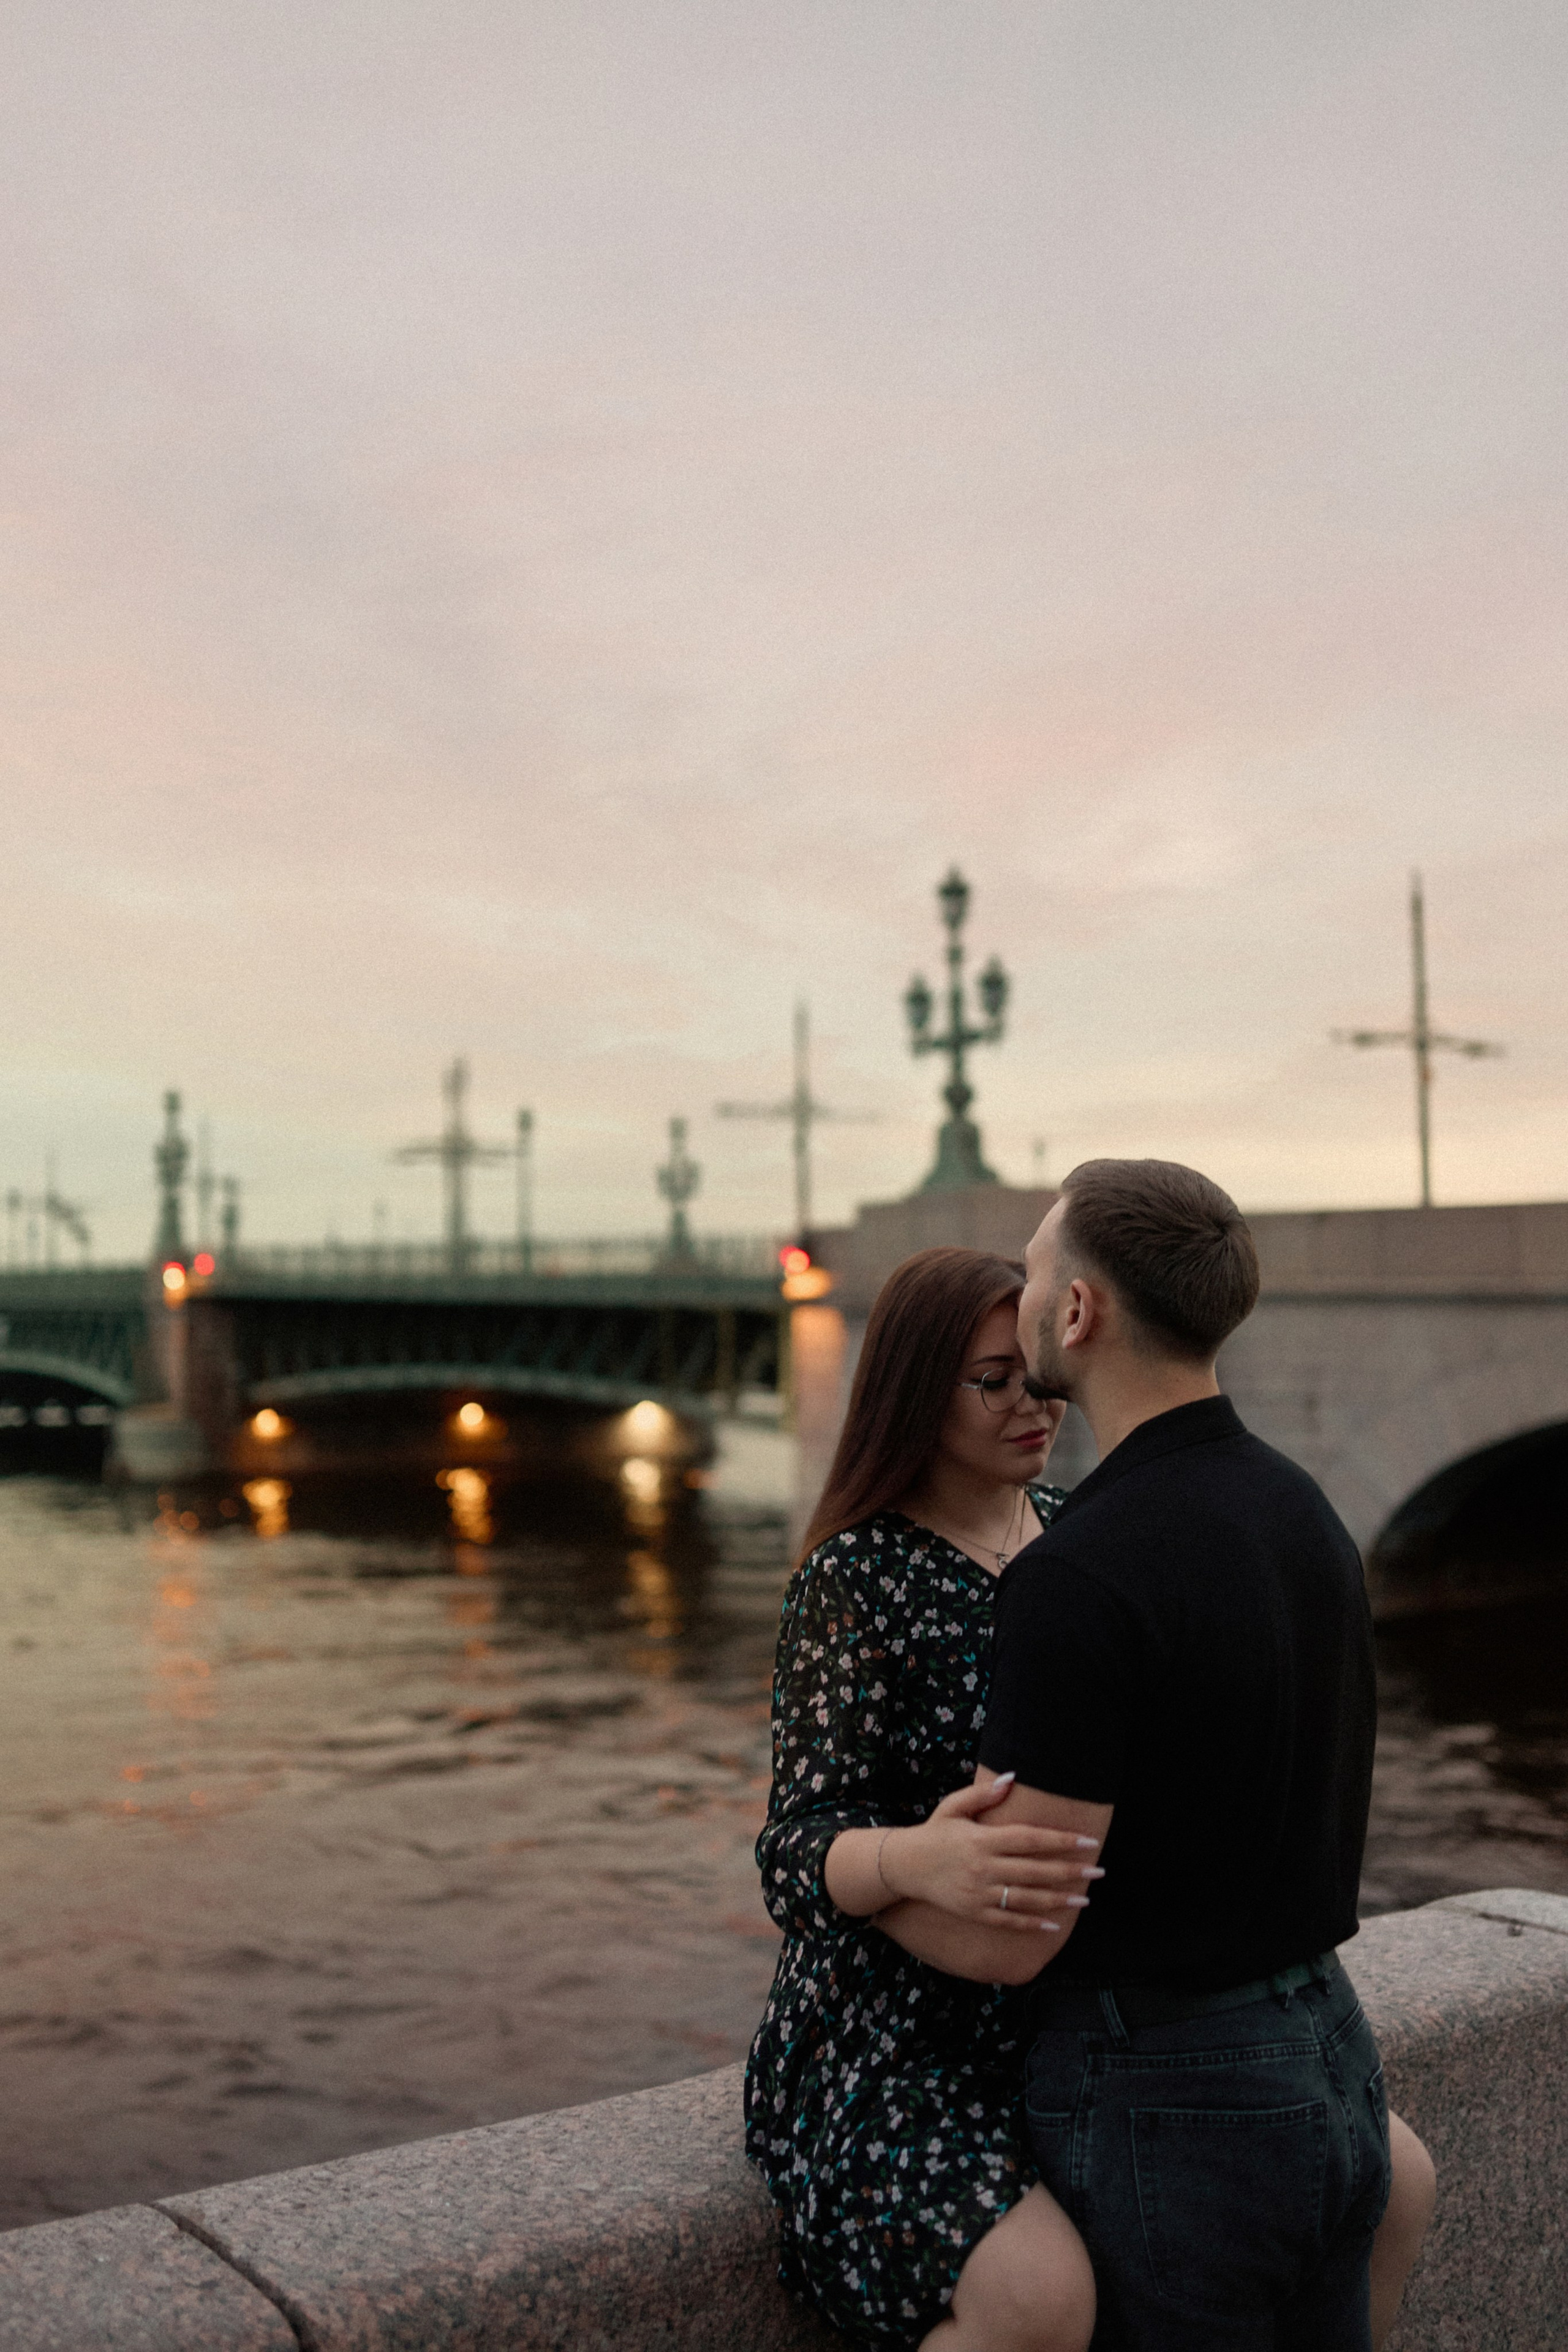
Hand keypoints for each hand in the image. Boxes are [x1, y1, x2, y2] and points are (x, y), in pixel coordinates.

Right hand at [878, 1774, 1103, 1932]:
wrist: (904, 1866)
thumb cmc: (934, 1832)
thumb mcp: (953, 1806)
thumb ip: (983, 1794)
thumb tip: (1013, 1777)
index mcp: (983, 1839)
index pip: (1030, 1840)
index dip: (1061, 1841)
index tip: (1088, 1841)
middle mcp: (984, 1867)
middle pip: (1035, 1870)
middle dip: (1070, 1870)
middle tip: (1100, 1870)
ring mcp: (980, 1893)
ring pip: (1027, 1898)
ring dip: (1059, 1899)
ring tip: (1085, 1898)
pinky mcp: (975, 1912)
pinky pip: (1008, 1920)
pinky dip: (1032, 1924)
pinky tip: (1054, 1924)